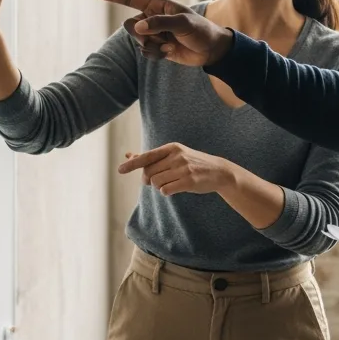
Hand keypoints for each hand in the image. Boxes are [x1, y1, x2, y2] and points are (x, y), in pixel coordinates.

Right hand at [93, 0, 233, 66]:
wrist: (211, 50)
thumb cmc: (201, 30)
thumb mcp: (183, 23)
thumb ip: (160, 23)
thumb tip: (138, 27)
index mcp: (157, 5)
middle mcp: (152, 18)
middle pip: (130, 26)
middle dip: (142, 35)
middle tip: (162, 38)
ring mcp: (153, 33)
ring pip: (136, 41)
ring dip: (152, 47)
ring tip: (170, 46)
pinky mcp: (155, 47)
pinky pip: (144, 53)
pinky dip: (155, 55)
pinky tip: (169, 53)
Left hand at [117, 143, 231, 195]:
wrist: (218, 171)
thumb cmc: (191, 163)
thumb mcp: (173, 156)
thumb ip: (151, 157)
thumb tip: (129, 155)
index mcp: (172, 148)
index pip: (147, 156)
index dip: (133, 164)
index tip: (120, 169)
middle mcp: (177, 156)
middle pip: (149, 173)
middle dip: (150, 180)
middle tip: (160, 179)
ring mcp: (184, 168)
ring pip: (156, 183)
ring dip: (159, 186)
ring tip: (171, 182)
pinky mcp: (189, 181)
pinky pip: (166, 190)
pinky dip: (167, 191)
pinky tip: (176, 188)